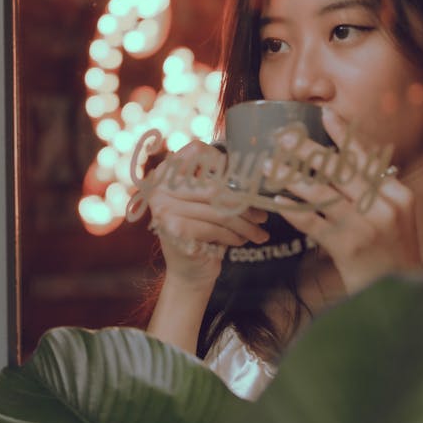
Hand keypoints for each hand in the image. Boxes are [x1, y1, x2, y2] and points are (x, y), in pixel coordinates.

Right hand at [146, 140, 269, 287]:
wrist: (189, 271)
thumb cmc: (203, 232)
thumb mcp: (208, 203)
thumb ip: (218, 183)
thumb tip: (254, 173)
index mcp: (165, 173)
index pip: (197, 151)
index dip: (223, 161)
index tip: (244, 180)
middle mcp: (159, 188)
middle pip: (214, 186)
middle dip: (244, 204)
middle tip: (262, 215)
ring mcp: (164, 208)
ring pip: (218, 210)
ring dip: (245, 223)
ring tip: (259, 231)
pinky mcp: (174, 230)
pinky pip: (215, 228)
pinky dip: (234, 236)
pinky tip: (242, 240)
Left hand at [270, 110, 421, 294]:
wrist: (401, 297)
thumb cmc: (393, 253)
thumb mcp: (396, 218)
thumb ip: (376, 191)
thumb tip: (344, 157)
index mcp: (399, 197)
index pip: (366, 159)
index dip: (343, 135)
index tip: (324, 114)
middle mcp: (384, 209)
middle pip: (340, 171)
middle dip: (308, 151)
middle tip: (285, 137)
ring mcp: (365, 228)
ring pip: (321, 193)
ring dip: (291, 176)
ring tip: (270, 165)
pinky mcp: (345, 248)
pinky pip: (312, 223)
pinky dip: (293, 209)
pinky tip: (278, 200)